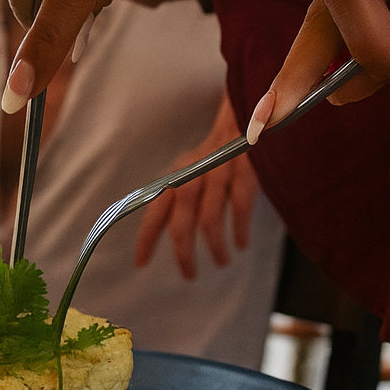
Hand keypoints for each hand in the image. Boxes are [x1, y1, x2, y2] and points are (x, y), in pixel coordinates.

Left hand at [134, 97, 258, 279]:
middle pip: (181, 222)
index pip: (155, 210)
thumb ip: (182, 197)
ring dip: (215, 247)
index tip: (141, 263)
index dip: (146, 238)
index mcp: (177, 175)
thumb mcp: (194, 171)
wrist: (249, 114)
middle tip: (189, 275)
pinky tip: (241, 243)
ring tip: (220, 262)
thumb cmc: (219, 153)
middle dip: (183, 253)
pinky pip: (240, 207)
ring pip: (210, 219)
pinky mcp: (246, 170)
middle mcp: (193, 173)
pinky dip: (240, 230)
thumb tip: (174, 235)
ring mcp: (220, 171)